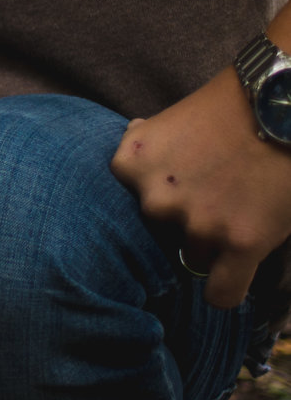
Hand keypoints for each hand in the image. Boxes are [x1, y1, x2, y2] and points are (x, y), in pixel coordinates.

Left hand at [114, 64, 290, 307]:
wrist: (283, 106)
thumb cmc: (230, 108)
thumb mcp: (167, 119)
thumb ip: (144, 143)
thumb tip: (129, 140)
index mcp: (130, 165)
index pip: (126, 205)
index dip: (158, 200)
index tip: (179, 193)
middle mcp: (155, 199)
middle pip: (161, 234)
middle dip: (186, 222)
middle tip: (218, 199)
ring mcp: (197, 223)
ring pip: (194, 258)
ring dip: (214, 245)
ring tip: (241, 212)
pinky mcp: (241, 242)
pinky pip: (221, 294)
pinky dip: (224, 292)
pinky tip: (232, 279)